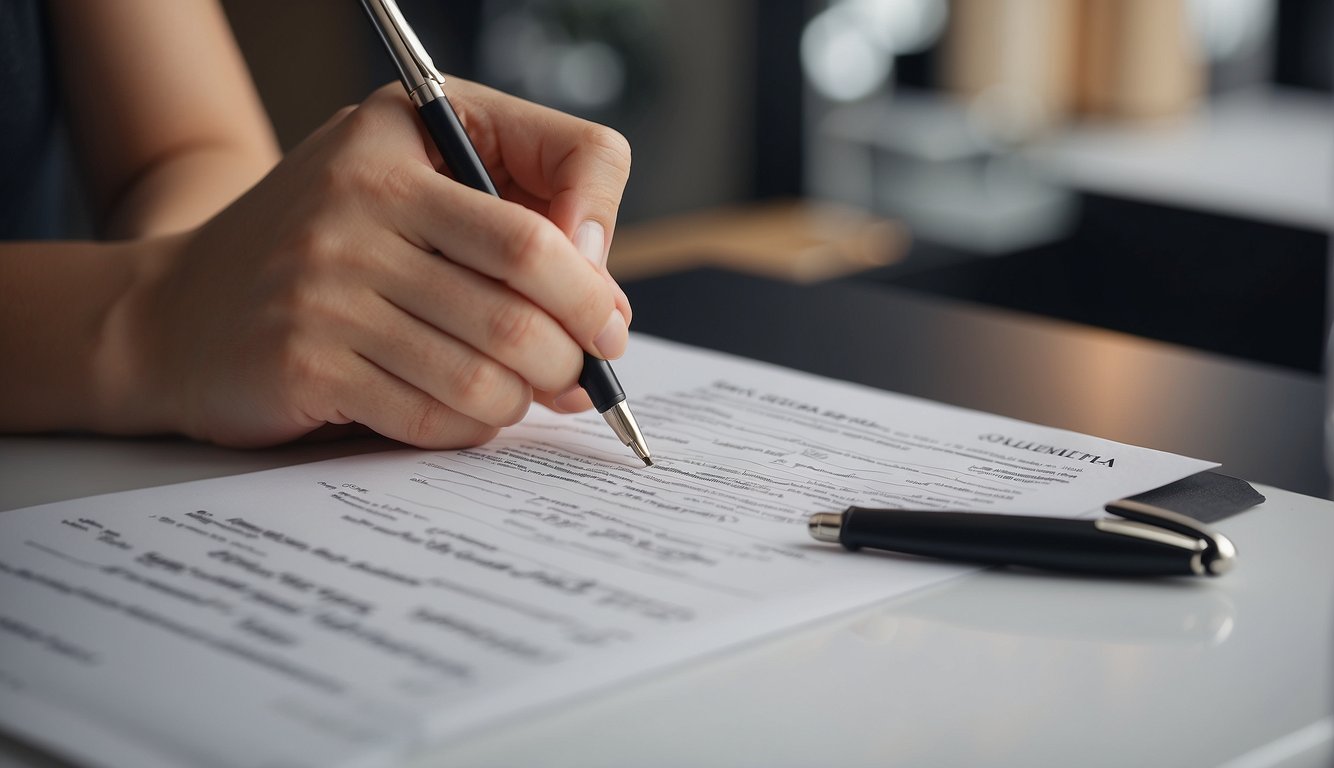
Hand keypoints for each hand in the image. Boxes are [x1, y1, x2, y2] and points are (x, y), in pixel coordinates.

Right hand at [118, 82, 632, 447]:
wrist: (177, 308)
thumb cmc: (326, 247)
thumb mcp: (410, 184)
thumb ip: (516, 215)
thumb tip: (606, 309)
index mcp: (394, 147)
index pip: (532, 226)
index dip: (592, 282)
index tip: (606, 318)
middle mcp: (355, 206)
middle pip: (519, 309)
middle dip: (572, 357)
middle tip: (578, 373)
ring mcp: (324, 288)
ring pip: (483, 375)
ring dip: (521, 399)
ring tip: (515, 391)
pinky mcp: (304, 363)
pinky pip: (433, 418)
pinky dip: (469, 428)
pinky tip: (462, 412)